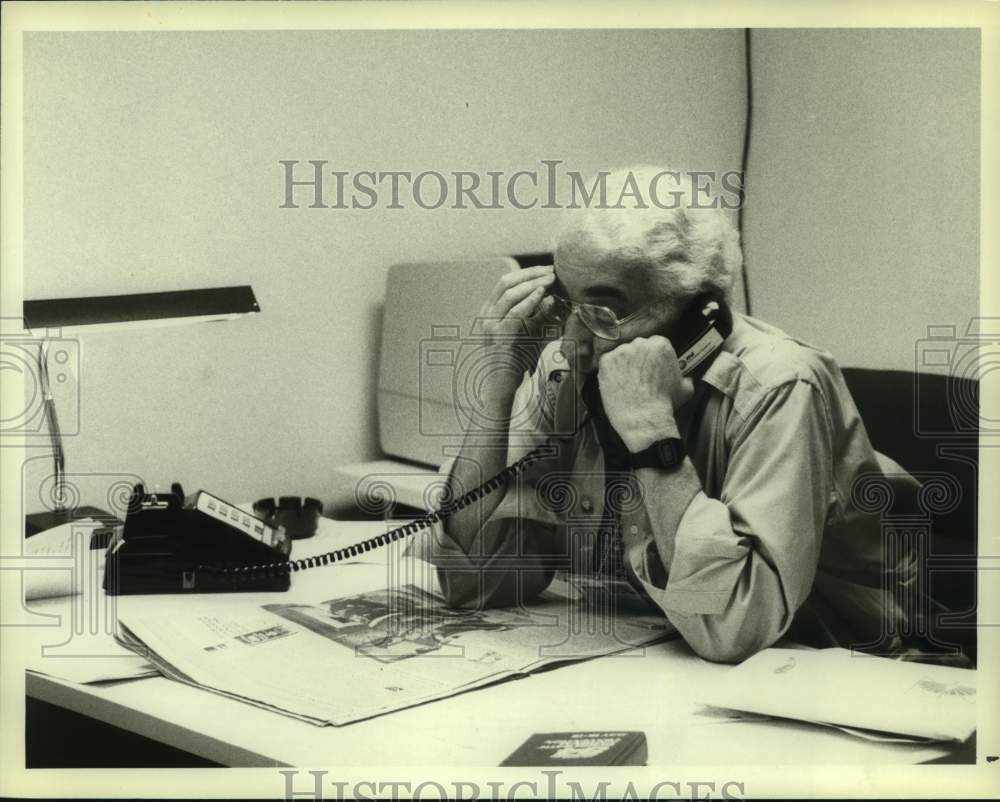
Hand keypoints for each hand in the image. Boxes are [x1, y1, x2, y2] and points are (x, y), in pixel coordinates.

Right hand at [471, 265, 557, 407]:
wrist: (501, 387)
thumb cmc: (516, 362)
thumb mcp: (529, 334)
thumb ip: (540, 317)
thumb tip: (557, 299)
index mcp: (489, 311)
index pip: (506, 283)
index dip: (527, 272)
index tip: (547, 269)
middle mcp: (486, 315)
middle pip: (506, 282)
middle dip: (530, 273)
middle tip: (552, 270)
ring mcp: (490, 325)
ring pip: (510, 294)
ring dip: (533, 283)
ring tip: (551, 279)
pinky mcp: (499, 336)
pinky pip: (515, 313)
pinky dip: (530, 300)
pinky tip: (543, 293)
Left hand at [596, 335, 694, 451]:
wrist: (644, 416)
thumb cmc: (665, 403)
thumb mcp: (684, 388)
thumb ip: (685, 377)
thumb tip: (687, 378)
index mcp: (661, 344)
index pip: (654, 344)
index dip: (652, 358)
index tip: (651, 368)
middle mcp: (640, 343)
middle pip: (637, 347)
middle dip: (638, 359)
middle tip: (638, 376)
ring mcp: (621, 351)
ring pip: (621, 354)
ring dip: (623, 364)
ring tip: (627, 382)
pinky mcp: (606, 361)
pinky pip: (607, 362)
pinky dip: (610, 371)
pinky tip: (616, 383)